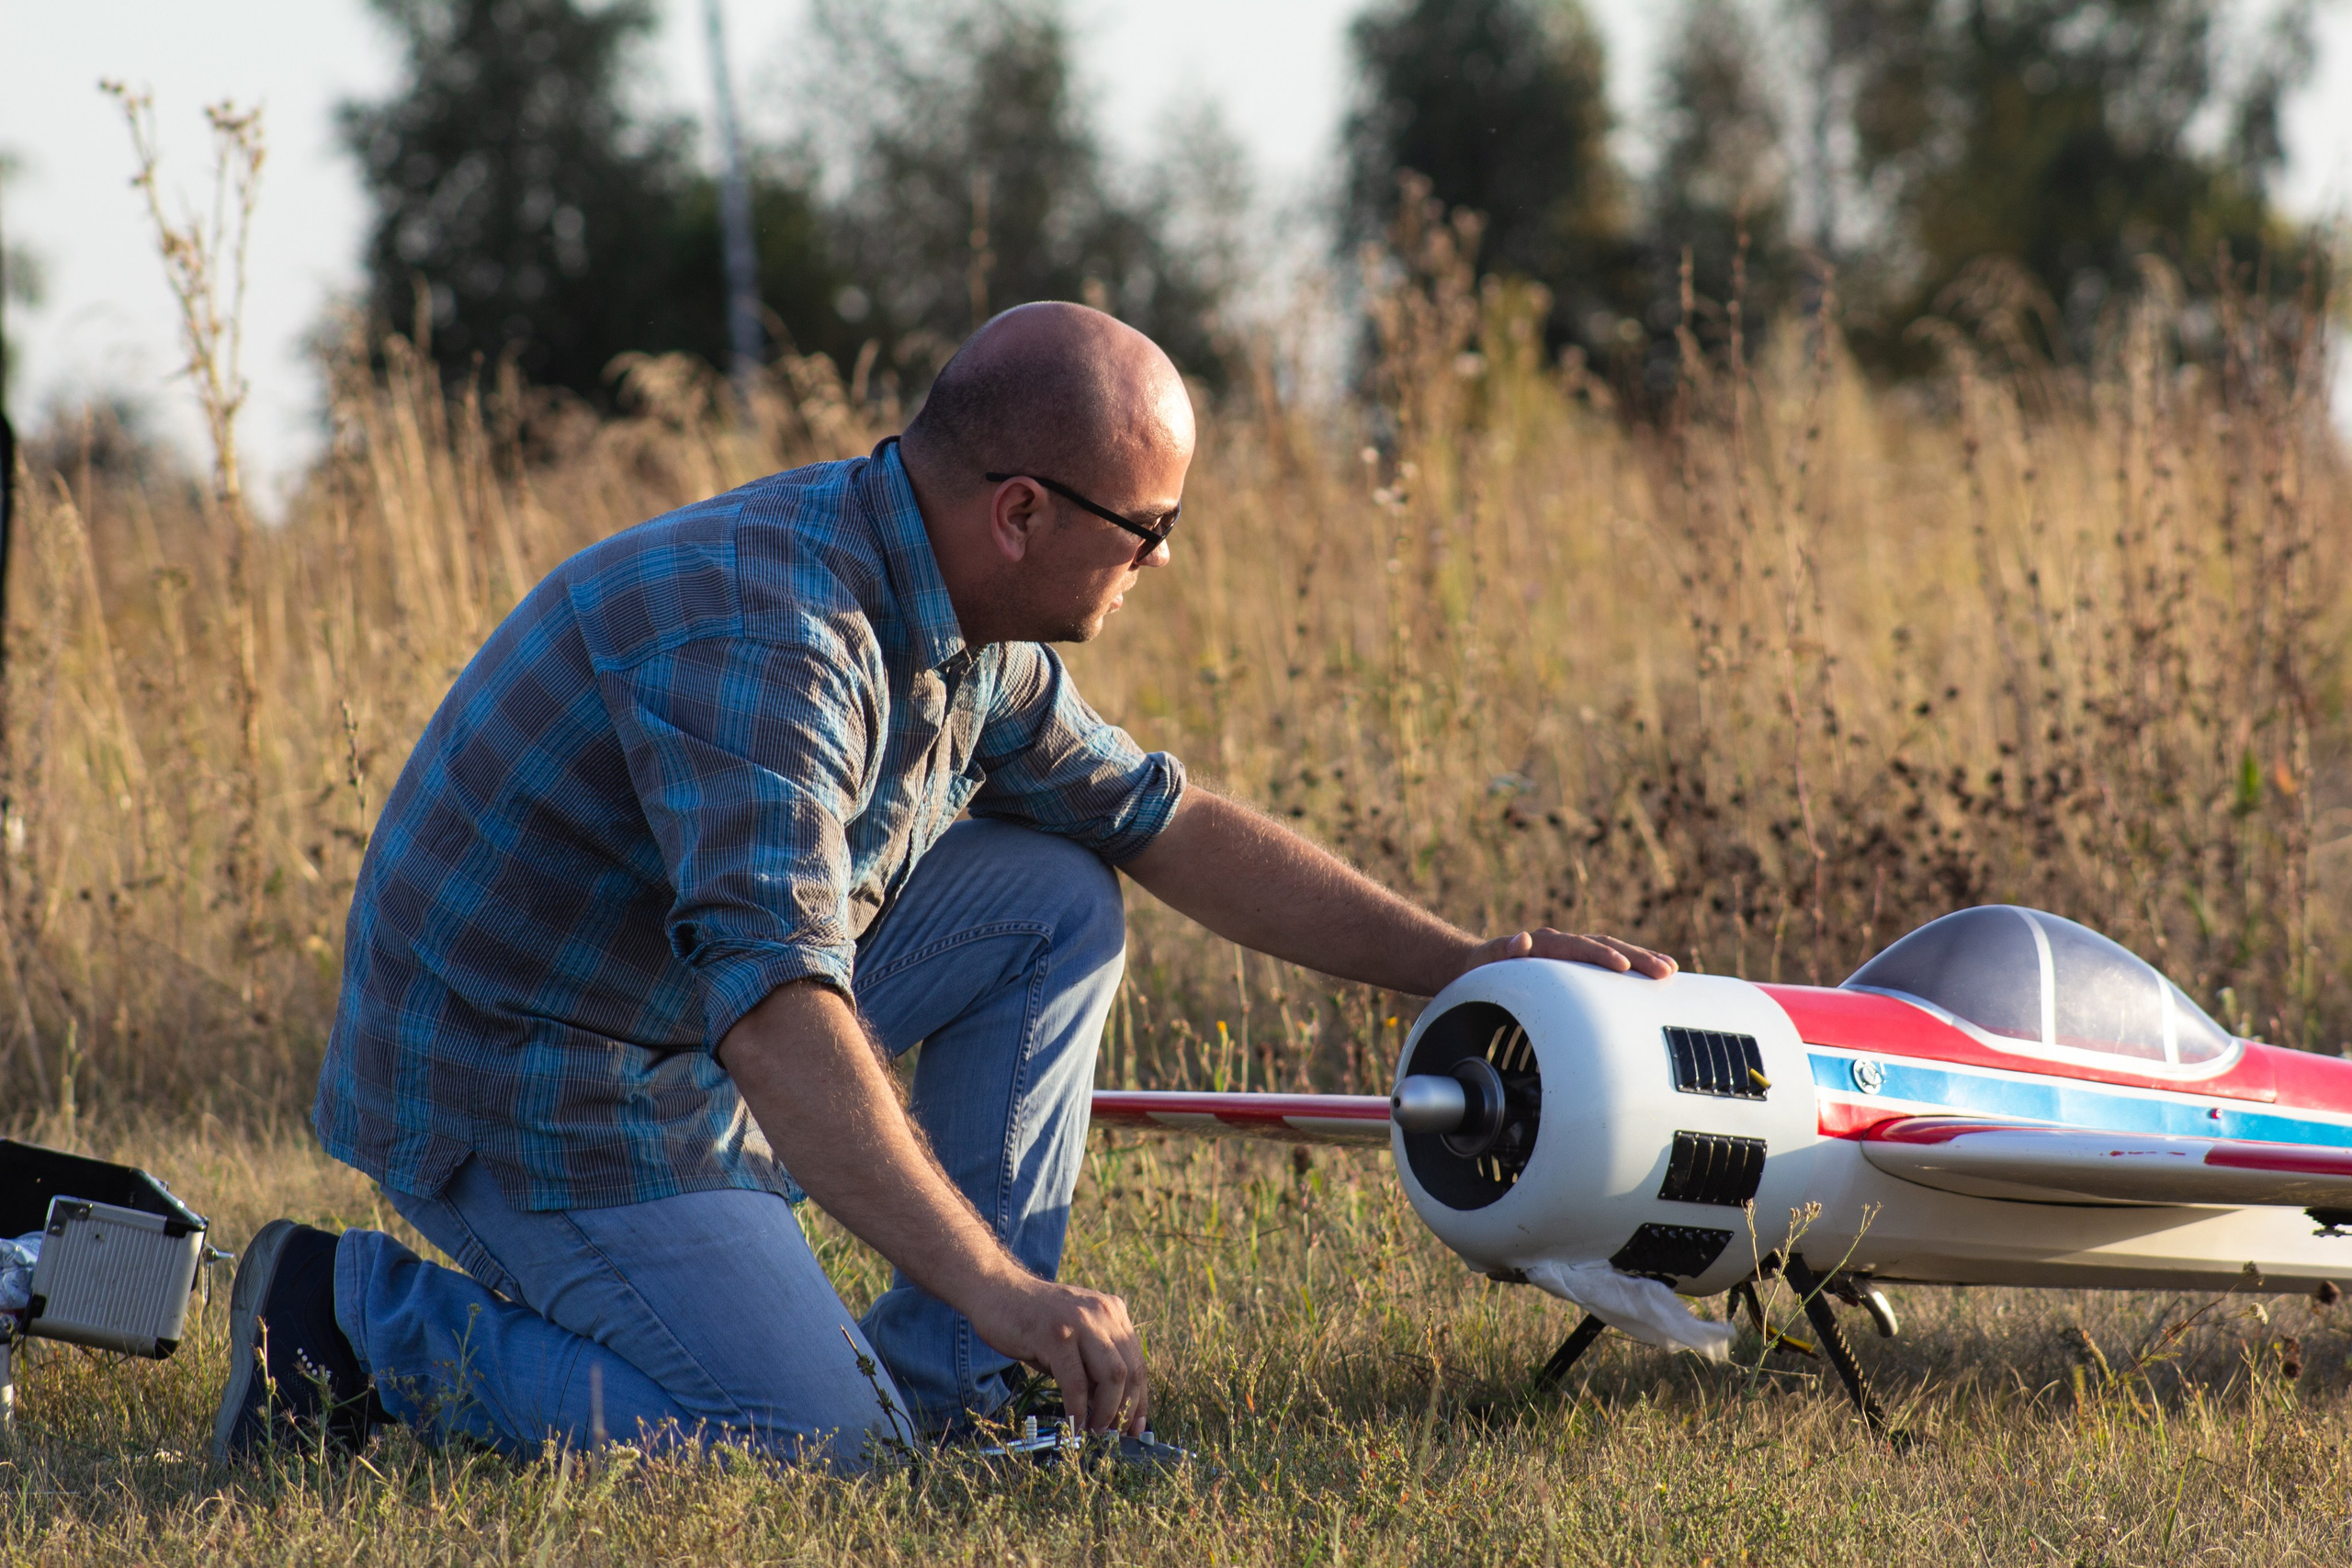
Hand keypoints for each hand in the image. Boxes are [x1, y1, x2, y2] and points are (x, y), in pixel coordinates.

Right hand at [964, 1272, 1148, 1435]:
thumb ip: (1093, 1367)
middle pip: (1130, 1371)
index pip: (1137, 1362)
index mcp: (1112, 1312)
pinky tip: (1074, 1425)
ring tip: (1095, 1432)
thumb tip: (1110, 1410)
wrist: (996, 1290)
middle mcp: (1102, 1313)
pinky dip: (1077, 1410)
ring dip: (1106, 1412)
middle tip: (1113, 1435)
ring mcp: (1079, 1322)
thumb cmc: (1033, 1322)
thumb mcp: (1073, 1340)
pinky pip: (1076, 1382)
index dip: (1139, 1400)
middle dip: (1125, 1410)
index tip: (1136, 1428)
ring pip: (1111, 1376)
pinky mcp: (1055, 1334)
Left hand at [1455, 928, 1677, 984]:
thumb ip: (1502, 951)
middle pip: (1605, 945)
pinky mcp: (1578, 960)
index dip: (1602, 957)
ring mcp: (1572, 949)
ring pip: (1613, 948)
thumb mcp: (1486, 961)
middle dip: (1636, 957)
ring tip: (1669, 970)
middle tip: (1664, 972)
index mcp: (1545, 943)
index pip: (1580, 948)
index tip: (1623, 969)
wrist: (1480, 962)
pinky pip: (1609, 957)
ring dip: (1641, 958)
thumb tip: (1520, 939)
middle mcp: (1563, 942)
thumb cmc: (1484, 967)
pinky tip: (1654, 973)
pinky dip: (1632, 963)